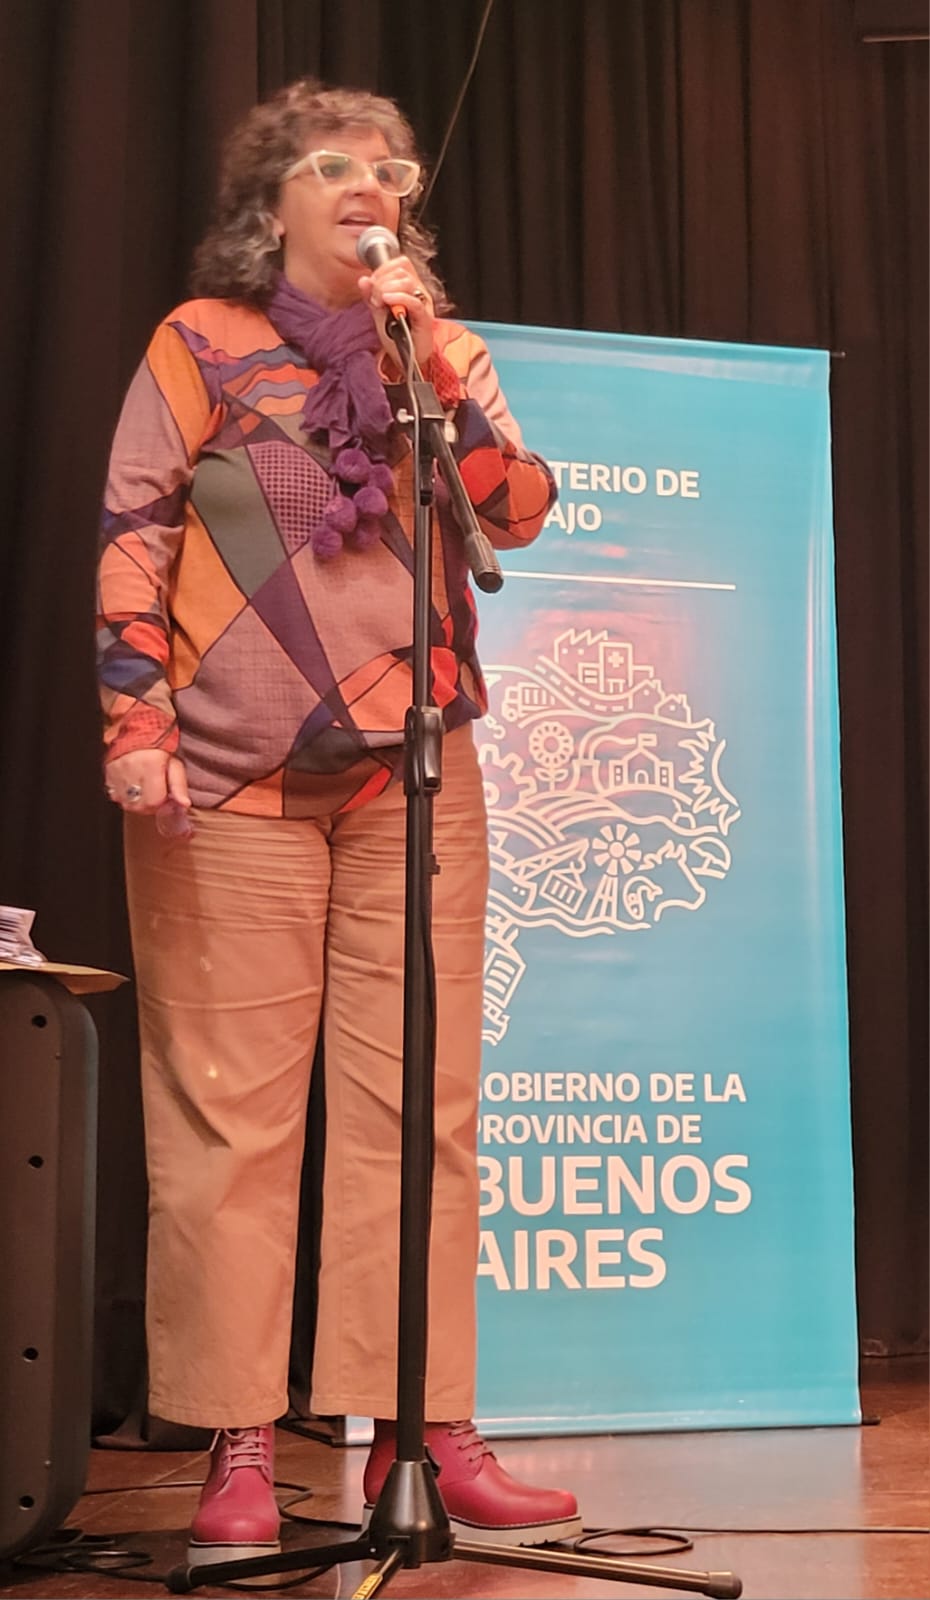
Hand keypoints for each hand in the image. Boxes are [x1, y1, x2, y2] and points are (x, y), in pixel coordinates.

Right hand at [105, 749, 190, 814]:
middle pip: (138, 806)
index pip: (153, 802)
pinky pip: (113, 795)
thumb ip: (179, 785)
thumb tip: (184, 804)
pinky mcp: (107, 772)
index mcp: (150, 765)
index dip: (161, 805)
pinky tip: (132, 787)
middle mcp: (131, 769)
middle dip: (149, 806)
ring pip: (125, 803)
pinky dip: (123, 796)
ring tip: (144, 790)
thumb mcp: (175, 764)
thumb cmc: (160, 747)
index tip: (165, 799)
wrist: (138, 730)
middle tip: (155, 795)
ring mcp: (116, 771)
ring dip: (136, 802)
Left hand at [358, 255, 434, 369]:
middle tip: (374, 299)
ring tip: (380, 304)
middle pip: (401, 270)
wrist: (408, 361)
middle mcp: (418, 292)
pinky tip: (386, 301)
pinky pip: (413, 301)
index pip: (399, 264)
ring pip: (407, 281)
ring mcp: (423, 304)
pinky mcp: (425, 317)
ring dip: (387, 289)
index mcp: (409, 287)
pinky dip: (398, 298)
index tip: (371, 285)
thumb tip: (363, 279)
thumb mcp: (379, 313)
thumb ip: (371, 296)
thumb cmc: (398, 338)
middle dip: (381, 281)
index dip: (382, 270)